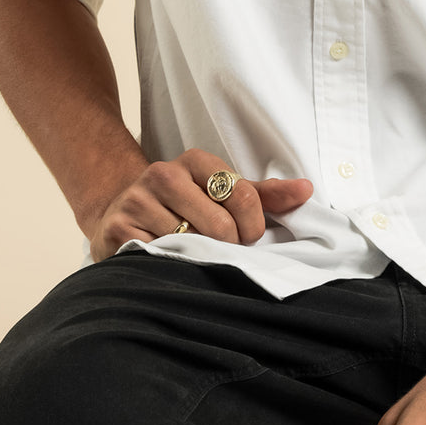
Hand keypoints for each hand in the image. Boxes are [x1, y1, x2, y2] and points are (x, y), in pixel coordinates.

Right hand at [87, 148, 313, 260]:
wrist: (120, 213)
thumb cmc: (183, 206)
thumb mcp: (222, 194)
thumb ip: (263, 194)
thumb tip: (306, 190)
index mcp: (195, 160)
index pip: (242, 194)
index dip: (252, 226)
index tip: (248, 237)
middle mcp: (164, 173)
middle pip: (220, 225)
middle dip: (227, 246)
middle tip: (219, 249)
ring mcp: (138, 200)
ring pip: (191, 243)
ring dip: (199, 257)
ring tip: (191, 252)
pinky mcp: (119, 228)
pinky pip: (160, 257)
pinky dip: (171, 264)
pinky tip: (168, 259)